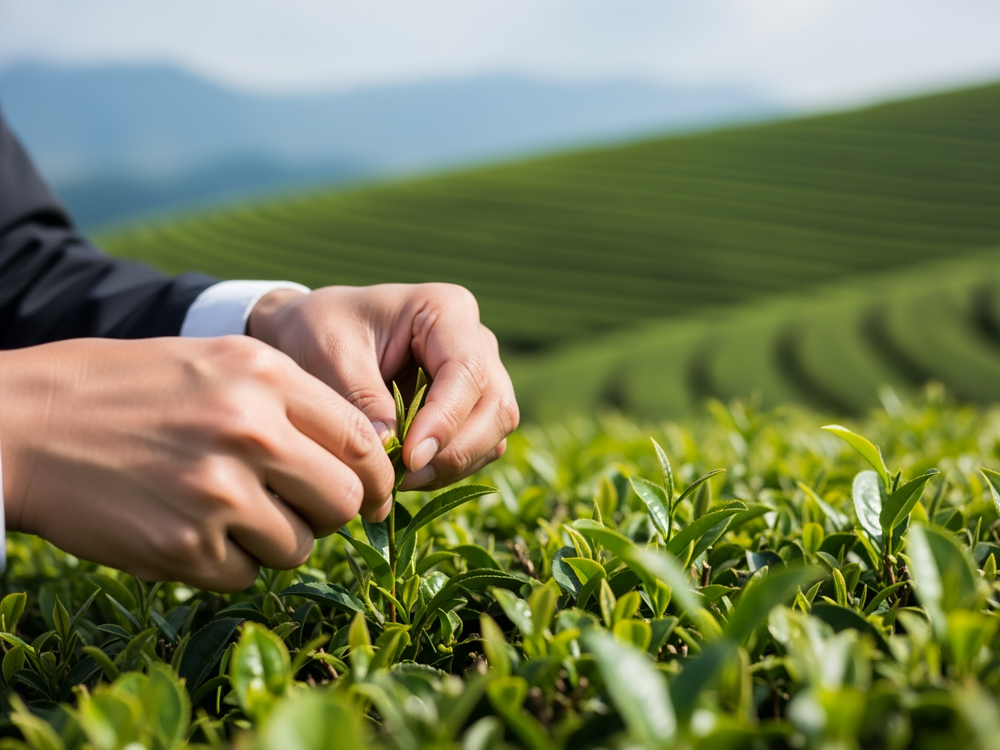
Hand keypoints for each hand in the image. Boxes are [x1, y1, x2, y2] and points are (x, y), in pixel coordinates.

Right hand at [0, 336, 393, 591]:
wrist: (27, 422)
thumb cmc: (131, 389)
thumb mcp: (220, 361)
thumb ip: (294, 401)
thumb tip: (365, 455)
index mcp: (265, 376)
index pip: (362, 440)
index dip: (376, 476)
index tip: (371, 493)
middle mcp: (250, 431)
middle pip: (345, 501)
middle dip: (331, 512)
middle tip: (299, 506)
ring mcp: (217, 492)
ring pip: (300, 545)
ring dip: (277, 539)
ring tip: (232, 511)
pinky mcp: (184, 547)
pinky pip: (246, 574)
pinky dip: (231, 562)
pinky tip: (195, 529)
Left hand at [248, 283, 518, 504]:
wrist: (311, 334)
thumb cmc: (318, 331)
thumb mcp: (330, 355)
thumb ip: (362, 398)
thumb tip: (394, 449)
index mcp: (446, 310)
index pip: (466, 372)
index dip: (445, 421)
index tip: (409, 459)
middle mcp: (475, 340)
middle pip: (496, 405)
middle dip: (457, 450)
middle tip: (406, 479)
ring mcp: (480, 374)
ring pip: (494, 431)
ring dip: (455, 464)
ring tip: (400, 479)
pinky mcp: (471, 406)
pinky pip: (480, 446)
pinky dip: (451, 467)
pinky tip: (409, 474)